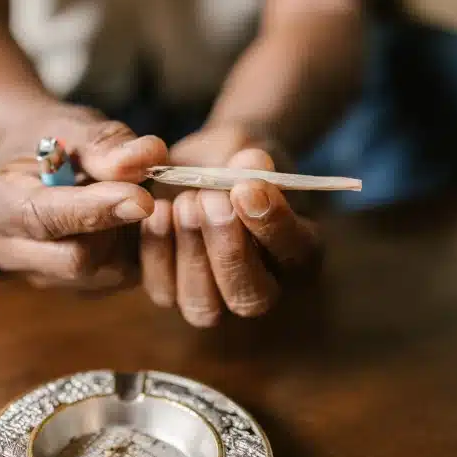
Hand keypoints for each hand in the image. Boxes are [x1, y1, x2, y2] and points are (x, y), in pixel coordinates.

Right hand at [0, 105, 167, 288]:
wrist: (43, 165)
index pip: (43, 219)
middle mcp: (7, 250)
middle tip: (146, 191)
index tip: (143, 198)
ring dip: (129, 238)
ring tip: (132, 199)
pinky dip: (133, 251)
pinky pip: (117, 281)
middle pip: (74, 259)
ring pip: (103, 272)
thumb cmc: (55, 141)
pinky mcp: (72, 291)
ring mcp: (39, 276)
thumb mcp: (72, 125)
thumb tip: (146, 158)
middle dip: (116, 227)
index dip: (96, 210)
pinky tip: (129, 221)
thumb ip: (105, 142)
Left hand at [140, 126, 320, 326]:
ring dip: (191, 255)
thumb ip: (252, 160)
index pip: (297, 253)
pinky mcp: (175, 292)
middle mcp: (262, 288)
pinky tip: (158, 212)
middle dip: (227, 250)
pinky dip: (157, 253)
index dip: (273, 225)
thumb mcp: (248, 149)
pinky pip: (164, 291)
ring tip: (183, 202)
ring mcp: (217, 298)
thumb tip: (252, 162)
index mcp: (299, 253)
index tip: (247, 188)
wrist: (204, 164)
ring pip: (205, 307)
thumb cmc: (237, 160)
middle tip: (209, 200)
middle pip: (252, 299)